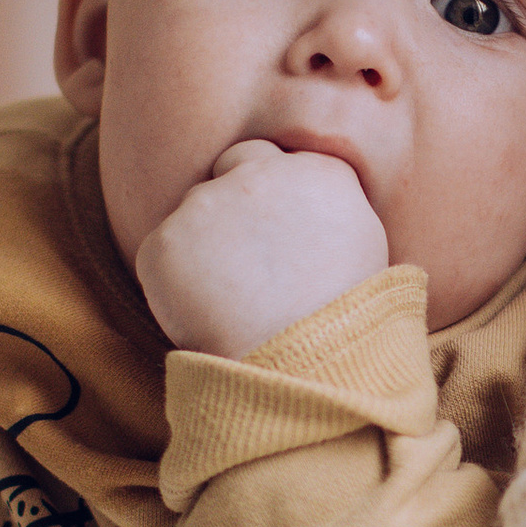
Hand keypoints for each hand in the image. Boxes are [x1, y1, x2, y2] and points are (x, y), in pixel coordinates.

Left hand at [134, 140, 389, 355]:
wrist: (305, 366)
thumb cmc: (346, 318)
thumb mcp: (364, 246)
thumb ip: (330, 205)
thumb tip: (308, 203)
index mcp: (317, 170)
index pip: (273, 159)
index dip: (269, 197)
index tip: (273, 236)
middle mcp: (259, 174)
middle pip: (229, 168)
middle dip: (230, 202)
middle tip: (243, 263)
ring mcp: (207, 204)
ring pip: (194, 215)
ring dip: (203, 247)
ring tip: (233, 302)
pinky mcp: (164, 241)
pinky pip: (161, 256)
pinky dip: (174, 283)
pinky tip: (206, 315)